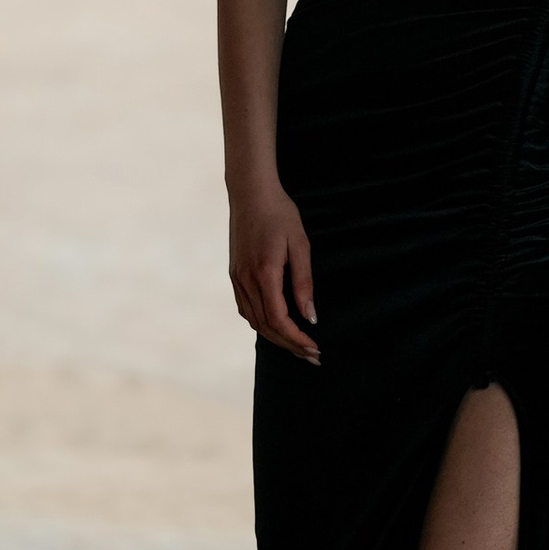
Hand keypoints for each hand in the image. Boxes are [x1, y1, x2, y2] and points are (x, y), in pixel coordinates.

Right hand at [229, 183, 318, 361]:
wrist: (250, 192)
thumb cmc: (279, 214)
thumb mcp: (300, 244)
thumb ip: (304, 282)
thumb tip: (310, 316)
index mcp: (264, 273)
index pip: (279, 320)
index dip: (296, 339)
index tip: (314, 349)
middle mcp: (246, 280)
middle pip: (266, 326)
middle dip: (290, 345)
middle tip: (312, 357)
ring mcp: (237, 278)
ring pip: (254, 320)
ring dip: (276, 338)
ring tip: (297, 346)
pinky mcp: (234, 274)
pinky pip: (246, 308)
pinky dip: (261, 323)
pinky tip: (275, 326)